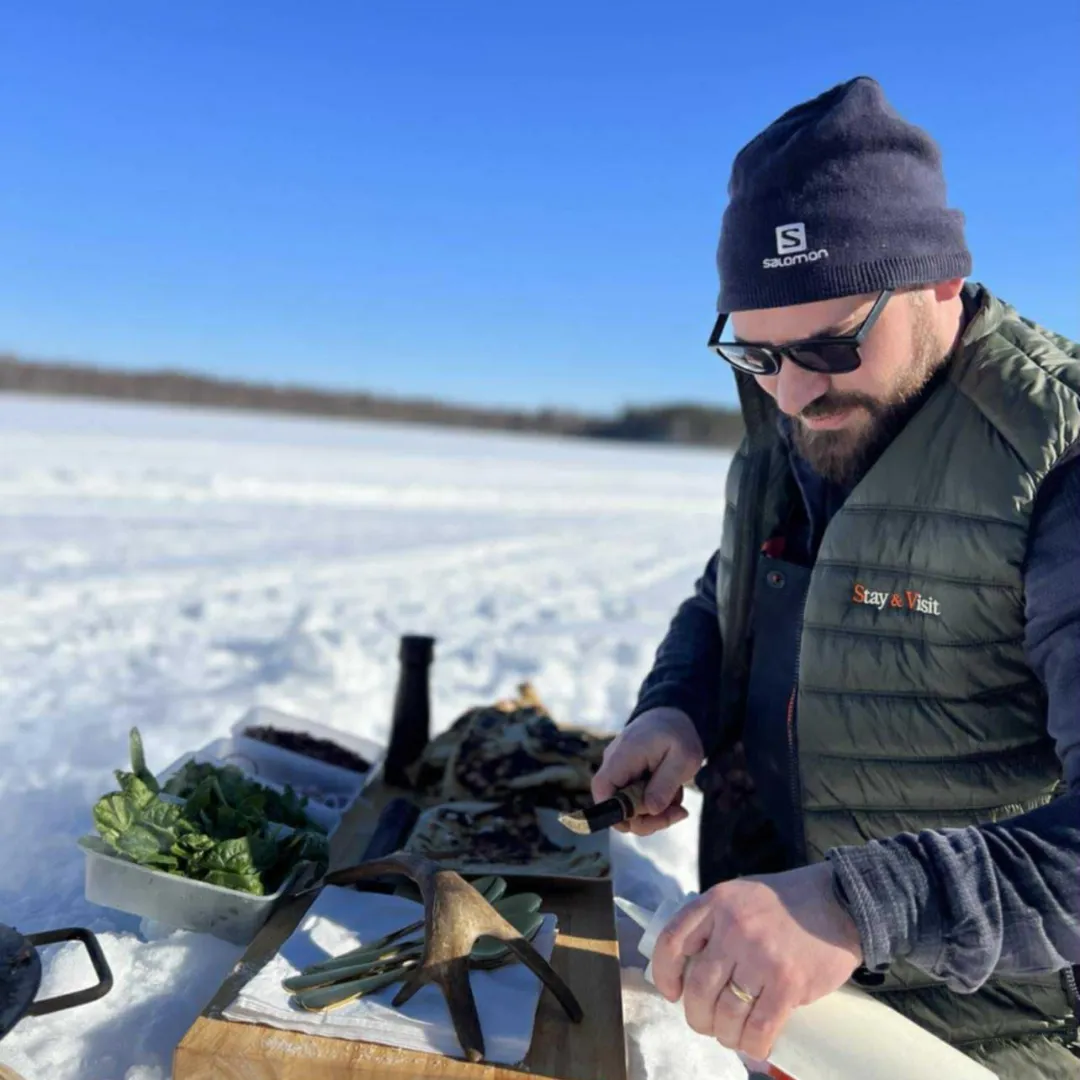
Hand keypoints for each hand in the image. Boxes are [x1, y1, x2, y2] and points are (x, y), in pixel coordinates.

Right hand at [591, 707, 703, 835]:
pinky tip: (672, 794)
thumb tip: (651, 810)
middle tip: (678, 813)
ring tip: (679, 800)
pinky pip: (636, 801)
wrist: (673, 715)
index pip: (602, 790)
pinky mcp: (629, 779)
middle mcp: (615, 766)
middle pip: (617, 807)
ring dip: (655, 814)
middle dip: (647, 819)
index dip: (614, 813)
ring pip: (629, 809)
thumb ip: (665, 784)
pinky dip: (655, 805)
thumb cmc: (678, 733)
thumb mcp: (683, 758)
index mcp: (623, 757)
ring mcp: (620, 773)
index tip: (643, 821)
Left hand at [651, 862, 862, 1061]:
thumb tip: (692, 966)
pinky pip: (759, 1027)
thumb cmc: (787, 902)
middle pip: (698, 988)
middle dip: (697, 1017)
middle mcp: (733, 928)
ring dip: (724, 1035)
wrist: (840, 902)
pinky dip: (753, 1045)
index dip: (664, 975)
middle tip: (706, 1023)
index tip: (672, 994)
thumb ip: (716, 923)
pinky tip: (754, 1046)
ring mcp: (760, 956)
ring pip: (726, 1013)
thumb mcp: (741, 897)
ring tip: (731, 1035)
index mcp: (716, 902)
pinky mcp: (788, 983)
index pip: (671, 942)